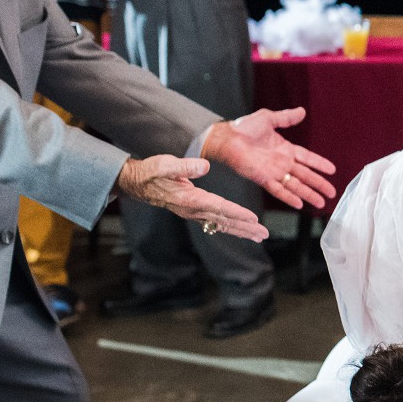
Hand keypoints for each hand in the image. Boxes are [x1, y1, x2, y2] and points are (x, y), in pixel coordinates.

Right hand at [115, 152, 268, 240]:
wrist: (139, 183)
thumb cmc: (152, 171)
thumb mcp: (165, 164)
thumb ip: (185, 166)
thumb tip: (205, 166)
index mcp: (190, 199)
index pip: (218, 207)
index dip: (236, 212)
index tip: (253, 218)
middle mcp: (194, 210)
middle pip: (225, 221)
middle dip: (245, 227)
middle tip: (263, 234)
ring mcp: (195, 214)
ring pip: (222, 225)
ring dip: (242, 231)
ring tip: (259, 236)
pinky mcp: (195, 213)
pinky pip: (216, 224)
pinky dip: (231, 228)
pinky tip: (242, 231)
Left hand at [202, 106, 337, 212]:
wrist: (227, 137)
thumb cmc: (244, 127)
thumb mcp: (268, 118)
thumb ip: (286, 117)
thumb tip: (302, 111)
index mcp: (285, 148)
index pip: (307, 158)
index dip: (319, 164)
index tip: (332, 170)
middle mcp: (282, 162)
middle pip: (305, 175)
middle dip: (319, 184)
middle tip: (332, 193)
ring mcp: (273, 172)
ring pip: (295, 185)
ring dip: (309, 194)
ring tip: (321, 203)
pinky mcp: (263, 179)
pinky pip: (278, 190)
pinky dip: (289, 196)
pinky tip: (299, 204)